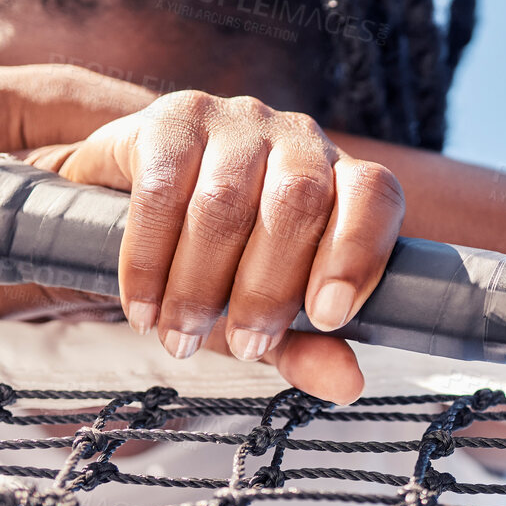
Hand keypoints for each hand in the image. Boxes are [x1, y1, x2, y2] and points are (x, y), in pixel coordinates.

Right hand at [38, 91, 404, 403]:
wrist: (132, 206)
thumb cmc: (221, 264)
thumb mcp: (266, 315)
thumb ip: (306, 347)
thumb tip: (347, 384)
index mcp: (340, 178)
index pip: (373, 198)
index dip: (356, 254)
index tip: (327, 318)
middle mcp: (297, 139)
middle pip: (297, 202)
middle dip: (267, 288)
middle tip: (244, 347)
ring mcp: (235, 122)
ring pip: (226, 200)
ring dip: (200, 282)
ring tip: (181, 337)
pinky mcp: (171, 121)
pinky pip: (162, 189)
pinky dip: (150, 258)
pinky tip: (143, 305)